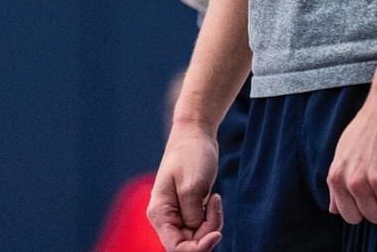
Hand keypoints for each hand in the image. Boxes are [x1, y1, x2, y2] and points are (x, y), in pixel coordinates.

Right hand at [147, 123, 223, 251]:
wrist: (194, 135)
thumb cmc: (190, 155)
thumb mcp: (192, 185)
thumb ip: (192, 215)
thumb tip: (197, 234)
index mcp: (159, 213)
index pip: (176, 248)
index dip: (197, 249)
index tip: (217, 234)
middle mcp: (166, 218)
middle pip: (189, 244)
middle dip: (208, 231)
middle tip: (215, 203)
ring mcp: (177, 215)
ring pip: (198, 236)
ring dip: (212, 222)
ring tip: (215, 197)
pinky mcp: (189, 211)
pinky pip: (203, 226)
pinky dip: (213, 217)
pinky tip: (214, 197)